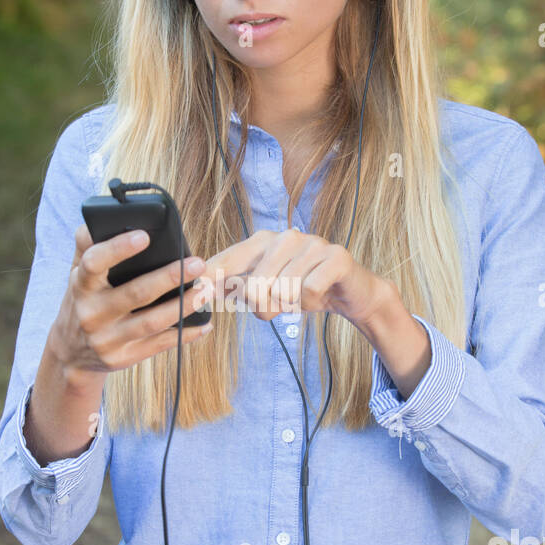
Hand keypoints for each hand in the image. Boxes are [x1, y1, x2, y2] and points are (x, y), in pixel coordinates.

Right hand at [50, 223, 211, 379]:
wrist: (70, 354)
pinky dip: (185, 334)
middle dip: (169, 278)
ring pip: (152, 322)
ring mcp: (107, 339)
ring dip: (184, 306)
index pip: (95, 263)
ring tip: (207, 290)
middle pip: (135, 294)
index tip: (145, 236)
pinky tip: (205, 323)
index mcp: (81, 286)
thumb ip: (86, 246)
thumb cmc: (83, 301)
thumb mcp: (76, 275)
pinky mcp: (123, 358)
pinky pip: (159, 345)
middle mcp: (92, 314)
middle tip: (197, 263)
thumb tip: (99, 218)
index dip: (118, 249)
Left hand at [194, 228, 393, 329]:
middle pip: (254, 286)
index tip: (195, 294)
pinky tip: (319, 293)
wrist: (349, 292)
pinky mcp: (336, 256)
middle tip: (276, 307)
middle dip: (262, 308)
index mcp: (263, 241)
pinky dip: (311, 301)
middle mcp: (284, 237)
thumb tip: (197, 290)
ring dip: (289, 306)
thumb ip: (234, 286)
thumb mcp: (265, 288)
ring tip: (298, 300)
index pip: (228, 260)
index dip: (210, 280)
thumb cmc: (302, 288)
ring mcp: (312, 243)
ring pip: (282, 290)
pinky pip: (309, 290)